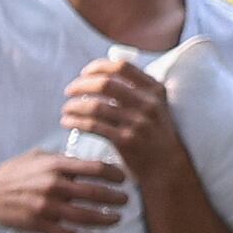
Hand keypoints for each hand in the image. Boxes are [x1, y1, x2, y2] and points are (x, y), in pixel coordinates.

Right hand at [0, 149, 132, 232]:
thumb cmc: (11, 173)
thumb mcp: (37, 157)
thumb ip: (62, 159)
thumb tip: (86, 161)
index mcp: (55, 165)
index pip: (95, 168)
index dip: (115, 174)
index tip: (123, 178)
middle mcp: (53, 186)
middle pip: (95, 193)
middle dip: (116, 198)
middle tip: (126, 200)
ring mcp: (46, 207)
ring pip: (85, 216)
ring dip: (106, 219)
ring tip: (116, 218)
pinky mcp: (38, 225)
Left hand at [63, 53, 179, 177]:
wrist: (166, 165)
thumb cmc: (153, 134)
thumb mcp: (155, 106)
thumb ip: (135, 90)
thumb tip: (102, 74)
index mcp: (154, 89)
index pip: (122, 67)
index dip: (98, 67)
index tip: (84, 74)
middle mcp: (147, 103)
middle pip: (105, 83)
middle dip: (81, 85)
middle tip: (69, 91)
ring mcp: (137, 122)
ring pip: (95, 106)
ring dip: (74, 106)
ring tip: (66, 110)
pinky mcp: (125, 140)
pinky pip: (93, 126)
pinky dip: (75, 122)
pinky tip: (67, 122)